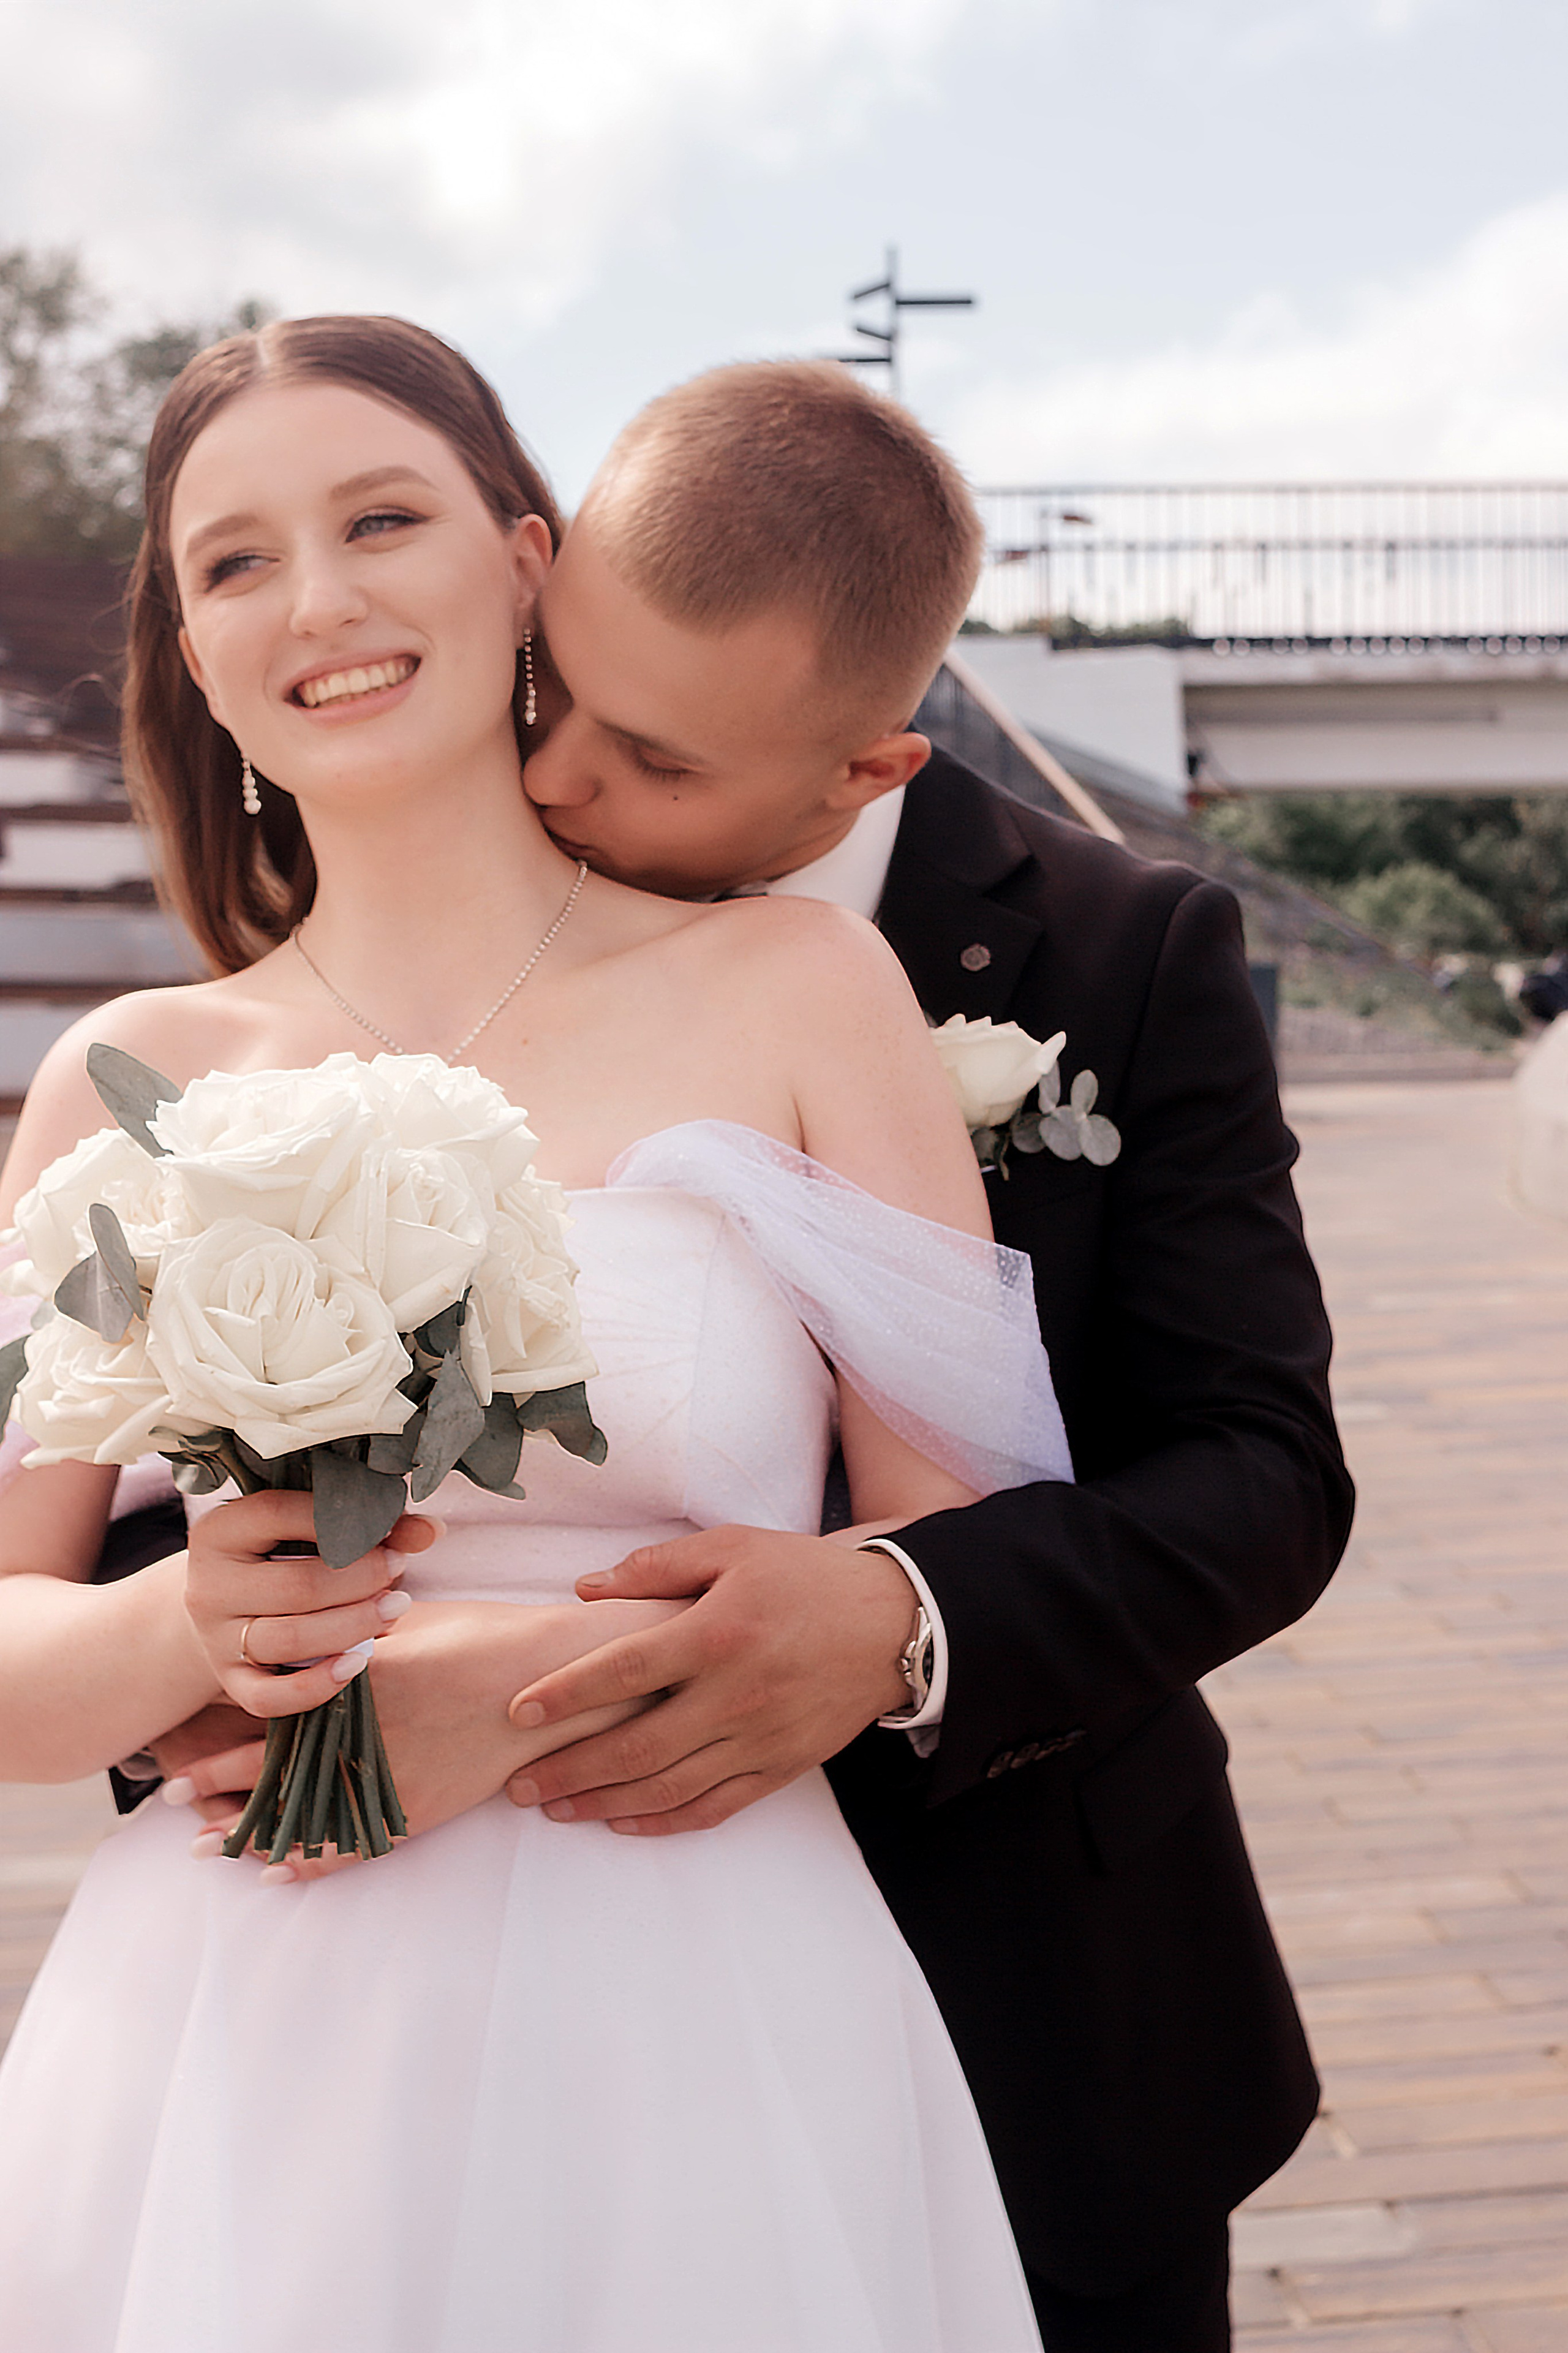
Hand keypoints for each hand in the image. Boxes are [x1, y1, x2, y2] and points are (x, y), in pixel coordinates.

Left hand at [164, 1594, 686, 1878]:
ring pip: (302, 1815)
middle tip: (171, 1798)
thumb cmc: (486, 1637)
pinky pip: (352, 1846)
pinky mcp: (416, 1813)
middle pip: (273, 1768)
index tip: (183, 1742)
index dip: (223, 1731)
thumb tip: (323, 1624)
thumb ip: (360, 1628)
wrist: (550, 1684)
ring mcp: (388, 1781)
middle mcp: (361, 1737)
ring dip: (249, 1832)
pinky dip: (311, 1862)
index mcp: (354, 1683)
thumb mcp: (414, 1620)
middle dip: (218, 1784)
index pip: (272, 1711)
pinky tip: (275, 1874)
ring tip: (203, 1846)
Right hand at [183, 1492, 432, 1716]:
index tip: (387, 1528)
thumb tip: (432, 1530)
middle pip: (297, 1586)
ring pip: (290, 1640)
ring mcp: (217, 1639)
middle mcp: (208, 1586)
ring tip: (395, 1608)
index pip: (278, 1513)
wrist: (223, 1605)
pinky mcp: (231, 1682)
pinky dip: (316, 1686)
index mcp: (219, 1531)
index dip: (341, 1520)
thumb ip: (368, 1525)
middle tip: (399, 1569)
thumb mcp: (306, 1529)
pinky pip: (270, 1698)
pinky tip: (357, 1664)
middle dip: (361, 1579)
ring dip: (354, 1626)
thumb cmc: (279, 1554)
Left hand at [503, 1526, 916, 1834]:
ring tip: (554, 1809)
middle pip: (636, 1745)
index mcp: (718, 1633)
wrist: (894, 1624)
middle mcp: (736, 1695)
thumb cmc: (806, 1577)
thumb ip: (658, 1566)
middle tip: (517, 1785)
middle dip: (569, 1769)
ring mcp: (760, 1739)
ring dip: (604, 1802)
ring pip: (668, 1786)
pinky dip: (664, 1822)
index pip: (625, 1671)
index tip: (518, 1710)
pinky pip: (714, 1807)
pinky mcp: (781, 1767)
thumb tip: (587, 1588)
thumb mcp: (735, 1547)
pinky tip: (623, 1822)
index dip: (565, 1693)